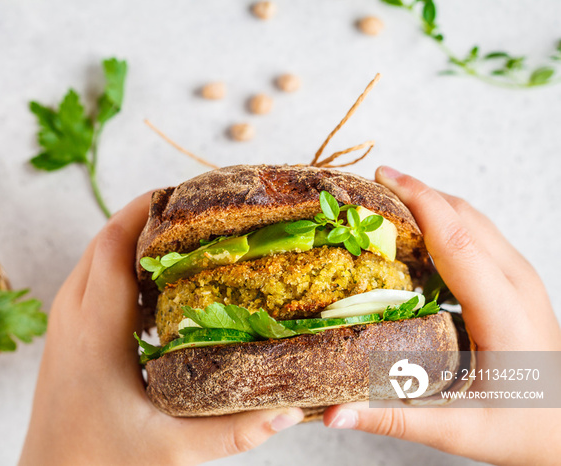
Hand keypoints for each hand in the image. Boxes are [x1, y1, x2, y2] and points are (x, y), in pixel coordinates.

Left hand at [19, 193, 303, 465]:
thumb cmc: (100, 464)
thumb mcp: (171, 450)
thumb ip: (232, 430)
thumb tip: (289, 409)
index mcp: (94, 332)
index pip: (113, 246)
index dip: (146, 210)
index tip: (185, 193)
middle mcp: (71, 317)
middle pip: (103, 240)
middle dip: (144, 216)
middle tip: (195, 210)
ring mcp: (63, 324)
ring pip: (94, 257)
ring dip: (131, 238)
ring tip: (182, 238)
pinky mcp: (64, 335)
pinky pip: (91, 279)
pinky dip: (120, 264)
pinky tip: (156, 283)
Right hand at [323, 166, 560, 464]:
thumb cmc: (525, 428)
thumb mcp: (460, 429)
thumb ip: (395, 417)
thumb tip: (333, 412)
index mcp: (503, 313)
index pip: (456, 240)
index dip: (419, 201)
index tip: (382, 176)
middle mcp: (517, 284)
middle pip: (464, 217)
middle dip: (415, 192)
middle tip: (364, 189)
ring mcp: (521, 279)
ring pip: (472, 220)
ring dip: (429, 203)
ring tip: (382, 204)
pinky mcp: (516, 282)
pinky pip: (477, 235)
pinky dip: (443, 222)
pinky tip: (413, 237)